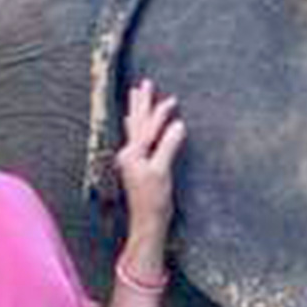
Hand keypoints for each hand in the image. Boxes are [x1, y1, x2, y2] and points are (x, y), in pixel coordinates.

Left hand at [114, 79, 184, 236]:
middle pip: (137, 122)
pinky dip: (136, 126)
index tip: (172, 99)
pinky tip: (131, 122)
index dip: (161, 113)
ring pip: (135, 128)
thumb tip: (178, 125)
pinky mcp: (135, 165)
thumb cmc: (154, 200)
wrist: (147, 223)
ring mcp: (130, 159)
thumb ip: (168, 146)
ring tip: (136, 94)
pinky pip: (135, 138)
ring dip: (137, 111)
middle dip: (141, 103)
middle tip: (144, 83)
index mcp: (133, 153)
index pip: (149, 127)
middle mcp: (128, 154)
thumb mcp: (162, 172)